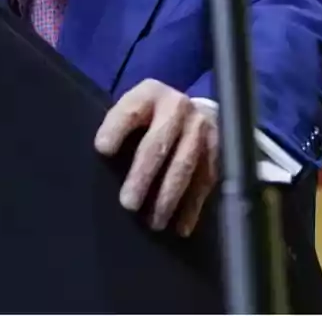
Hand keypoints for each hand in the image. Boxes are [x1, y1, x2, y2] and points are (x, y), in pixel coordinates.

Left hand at [94, 79, 218, 235]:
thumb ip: (119, 131)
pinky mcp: (219, 149)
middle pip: (159, 142)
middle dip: (143, 175)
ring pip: (185, 164)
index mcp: (149, 93)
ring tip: (154, 223)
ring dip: (168, 197)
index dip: (116, 128)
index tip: (102, 149)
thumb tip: (103, 162)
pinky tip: (181, 226)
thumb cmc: (148, 119)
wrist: (191, 112)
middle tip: (128, 204)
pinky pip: (206, 179)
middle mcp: (178, 106)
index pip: (130, 110)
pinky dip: (193, 206)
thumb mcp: (131, 112)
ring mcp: (201, 127)